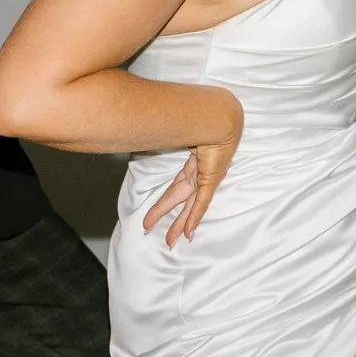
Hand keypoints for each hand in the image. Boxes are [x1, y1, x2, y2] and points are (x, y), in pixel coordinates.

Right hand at [143, 97, 239, 247]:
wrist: (218, 115)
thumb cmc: (201, 117)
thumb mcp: (175, 133)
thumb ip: (158, 137)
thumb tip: (136, 132)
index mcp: (193, 165)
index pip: (175, 189)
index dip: (165, 203)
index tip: (155, 213)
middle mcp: (199, 174)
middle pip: (181, 202)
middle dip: (172, 220)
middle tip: (165, 238)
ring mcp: (206, 178)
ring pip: (189, 207)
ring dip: (179, 224)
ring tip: (171, 241)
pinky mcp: (211, 179)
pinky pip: (200, 202)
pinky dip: (194, 217)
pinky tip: (189, 232)